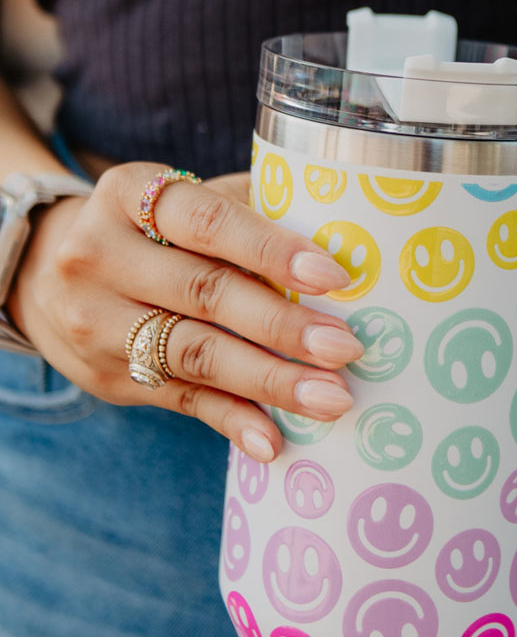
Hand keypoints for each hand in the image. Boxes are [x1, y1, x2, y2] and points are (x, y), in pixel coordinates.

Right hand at [8, 163, 363, 461]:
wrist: (50, 279)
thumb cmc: (152, 235)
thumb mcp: (179, 205)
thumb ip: (248, 213)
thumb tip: (342, 238)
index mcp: (131, 196)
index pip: (207, 221)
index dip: (271, 250)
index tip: (333, 277)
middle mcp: (103, 255)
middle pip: (205, 293)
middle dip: (282, 325)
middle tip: (345, 349)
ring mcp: (100, 322)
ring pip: (196, 354)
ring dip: (270, 381)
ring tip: (331, 399)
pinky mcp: (113, 377)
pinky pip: (182, 401)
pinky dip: (233, 421)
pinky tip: (272, 440)